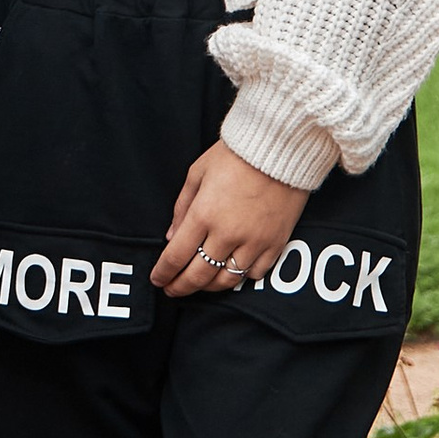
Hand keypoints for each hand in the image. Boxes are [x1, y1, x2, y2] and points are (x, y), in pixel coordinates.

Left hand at [154, 141, 310, 299]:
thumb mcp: (197, 172)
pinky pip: (255, 274)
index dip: (164, 273)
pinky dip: (241, 277)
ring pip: (226, 280)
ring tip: (200, 284)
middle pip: (198, 275)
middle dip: (180, 287)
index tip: (158, 279)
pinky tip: (231, 271)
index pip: (176, 256)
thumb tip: (171, 237)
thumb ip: (182, 207)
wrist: (280, 148)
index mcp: (203, 214)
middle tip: (172, 290)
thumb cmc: (235, 155)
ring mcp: (253, 242)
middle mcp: (227, 234)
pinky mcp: (275, 244)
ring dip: (209, 287)